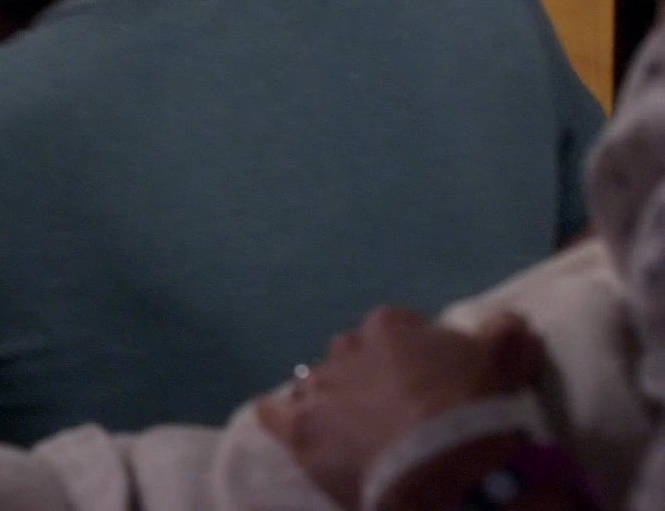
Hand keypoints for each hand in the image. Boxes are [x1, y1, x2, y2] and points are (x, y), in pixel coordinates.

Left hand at [254, 307, 544, 508]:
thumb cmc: (476, 408)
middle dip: (366, 377)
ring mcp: (320, 389)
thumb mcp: (505, 361)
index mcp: (390, 328)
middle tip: (392, 410)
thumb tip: (509, 320)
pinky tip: (281, 422)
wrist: (443, 462)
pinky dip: (276, 416)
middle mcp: (347, 350)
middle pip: (350, 357)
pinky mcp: (299, 429)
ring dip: (331, 401)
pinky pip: (274, 414)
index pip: (393, 327)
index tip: (425, 378)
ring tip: (352, 429)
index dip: (408, 353)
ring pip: (316, 385)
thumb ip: (503, 334)